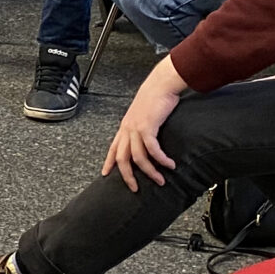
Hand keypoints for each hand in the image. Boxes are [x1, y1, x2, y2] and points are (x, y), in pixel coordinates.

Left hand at [103, 57, 188, 190]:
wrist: (160, 84)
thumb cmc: (154, 97)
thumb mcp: (144, 115)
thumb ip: (143, 128)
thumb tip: (148, 139)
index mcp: (125, 127)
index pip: (112, 148)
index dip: (108, 162)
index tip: (105, 174)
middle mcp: (127, 129)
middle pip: (122, 158)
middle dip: (127, 176)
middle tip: (135, 188)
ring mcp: (136, 128)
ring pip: (138, 157)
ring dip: (150, 171)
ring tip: (160, 180)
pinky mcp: (147, 126)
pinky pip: (152, 149)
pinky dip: (161, 159)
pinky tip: (169, 164)